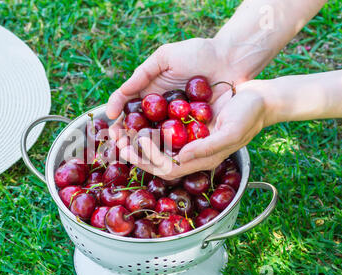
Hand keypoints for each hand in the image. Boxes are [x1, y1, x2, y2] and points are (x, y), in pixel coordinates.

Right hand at [106, 38, 231, 140]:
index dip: (119, 123)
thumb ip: (141, 74)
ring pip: (156, 142)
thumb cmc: (196, 53)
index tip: (112, 129)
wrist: (228, 59)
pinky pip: (180, 144)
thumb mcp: (164, 58)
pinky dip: (168, 150)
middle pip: (139, 132)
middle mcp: (161, 114)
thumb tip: (120, 96)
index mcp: (150, 97)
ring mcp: (178, 124)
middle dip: (127, 140)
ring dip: (143, 149)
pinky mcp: (195, 132)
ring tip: (134, 152)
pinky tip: (158, 154)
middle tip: (120, 144)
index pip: (129, 114)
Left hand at [117, 81, 268, 179]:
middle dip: (135, 155)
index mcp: (200, 159)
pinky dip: (146, 128)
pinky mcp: (186, 127)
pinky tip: (135, 119)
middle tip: (117, 143)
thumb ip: (206, 148)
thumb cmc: (249, 115)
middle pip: (156, 162)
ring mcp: (187, 141)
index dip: (149, 160)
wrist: (260, 98)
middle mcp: (190, 154)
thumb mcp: (231, 132)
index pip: (168, 168)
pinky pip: (162, 132)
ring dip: (136, 143)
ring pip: (155, 148)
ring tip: (119, 133)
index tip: (137, 142)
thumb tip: (180, 158)